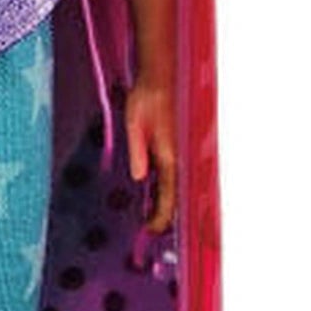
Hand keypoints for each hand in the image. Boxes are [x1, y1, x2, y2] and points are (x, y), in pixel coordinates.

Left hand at [124, 79, 177, 232]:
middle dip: (165, 215)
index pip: (169, 192)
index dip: (162, 214)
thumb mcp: (135, 123)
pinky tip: (154, 194)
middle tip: (151, 232)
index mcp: (168, 153)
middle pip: (175, 193)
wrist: (159, 78)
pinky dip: (165, 189)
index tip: (152, 230)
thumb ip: (139, 150)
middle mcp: (176, 156)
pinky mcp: (171, 147)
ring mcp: (175, 152)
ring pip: (174, 186)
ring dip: (166, 203)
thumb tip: (139, 177)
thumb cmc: (146, 98)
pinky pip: (170, 175)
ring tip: (153, 220)